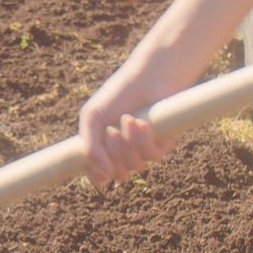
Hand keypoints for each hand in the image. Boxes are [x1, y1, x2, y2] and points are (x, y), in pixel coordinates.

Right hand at [79, 59, 181, 188]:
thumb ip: (90, 148)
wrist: (147, 77)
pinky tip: (143, 122)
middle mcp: (124, 153)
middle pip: (117, 174)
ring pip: (134, 166)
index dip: (96, 173)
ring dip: (128, 144)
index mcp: (104, 147)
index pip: (98, 176)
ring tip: (128, 118)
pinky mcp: (162, 144)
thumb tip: (105, 176)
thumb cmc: (118, 94)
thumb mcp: (93, 117)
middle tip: (112, 130)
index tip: (95, 156)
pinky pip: (153, 156)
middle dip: (113, 153)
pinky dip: (144, 140)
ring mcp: (143, 150)